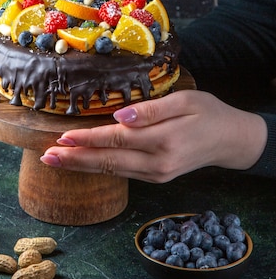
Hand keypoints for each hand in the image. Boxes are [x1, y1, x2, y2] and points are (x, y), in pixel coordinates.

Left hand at [40, 90, 267, 182]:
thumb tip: (120, 116)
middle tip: (47, 157)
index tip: (62, 138)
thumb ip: (151, 110)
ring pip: (112, 170)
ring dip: (83, 166)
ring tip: (56, 161)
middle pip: (108, 161)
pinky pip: (123, 173)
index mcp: (164, 140)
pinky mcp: (157, 177)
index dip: (88, 139)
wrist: (230, 140)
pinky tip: (84, 162)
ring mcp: (157, 174)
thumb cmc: (208, 112)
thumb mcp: (185, 101)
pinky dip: (100, 168)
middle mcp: (158, 163)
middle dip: (75, 159)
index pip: (116, 140)